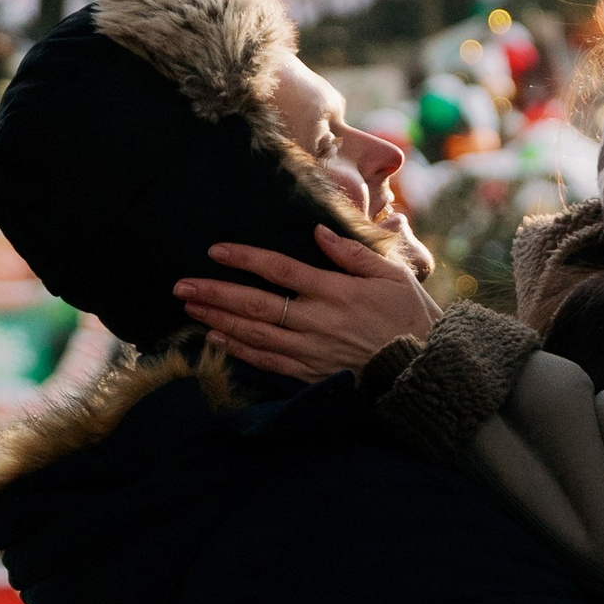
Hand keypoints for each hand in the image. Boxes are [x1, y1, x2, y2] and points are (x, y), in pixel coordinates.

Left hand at [174, 232, 438, 382]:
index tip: (215, 251)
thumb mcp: (392, 275)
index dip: (245, 259)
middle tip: (181, 285)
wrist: (423, 369)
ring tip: (190, 307)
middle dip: (216, 294)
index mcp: (337, 292)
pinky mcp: (311, 373)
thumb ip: (352, 254)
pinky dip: (239, 350)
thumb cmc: (411, 316)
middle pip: (257, 305)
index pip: (281, 270)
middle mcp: (318, 322)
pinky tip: (216, 339)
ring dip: (219, 320)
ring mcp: (311, 351)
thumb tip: (318, 231)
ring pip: (255, 335)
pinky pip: (267, 362)